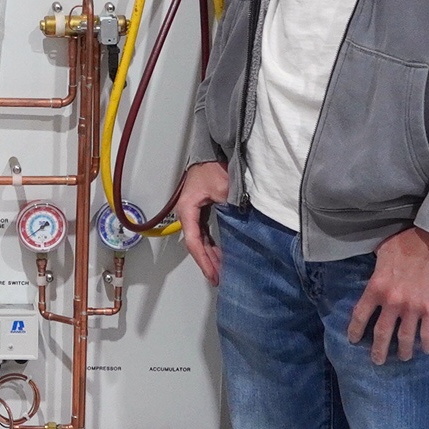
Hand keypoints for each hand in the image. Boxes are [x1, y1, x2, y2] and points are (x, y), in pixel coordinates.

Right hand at [173, 160, 231, 284]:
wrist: (210, 151)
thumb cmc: (210, 167)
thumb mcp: (222, 189)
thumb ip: (230, 209)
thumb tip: (241, 226)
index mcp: (187, 210)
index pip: (195, 242)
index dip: (204, 260)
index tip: (212, 274)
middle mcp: (187, 213)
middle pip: (196, 244)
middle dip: (207, 262)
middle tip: (217, 277)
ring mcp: (193, 212)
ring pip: (200, 239)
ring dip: (209, 254)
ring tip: (220, 270)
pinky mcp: (200, 209)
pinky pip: (205, 232)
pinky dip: (211, 244)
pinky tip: (219, 253)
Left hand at [347, 226, 428, 365]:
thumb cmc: (410, 242)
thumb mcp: (383, 251)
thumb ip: (377, 268)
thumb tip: (374, 273)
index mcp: (376, 287)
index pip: (360, 315)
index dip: (355, 330)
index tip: (353, 340)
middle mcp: (392, 302)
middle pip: (381, 333)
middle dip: (378, 350)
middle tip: (377, 361)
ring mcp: (412, 308)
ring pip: (404, 337)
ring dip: (403, 351)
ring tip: (403, 358)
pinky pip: (427, 334)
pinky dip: (426, 345)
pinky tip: (425, 350)